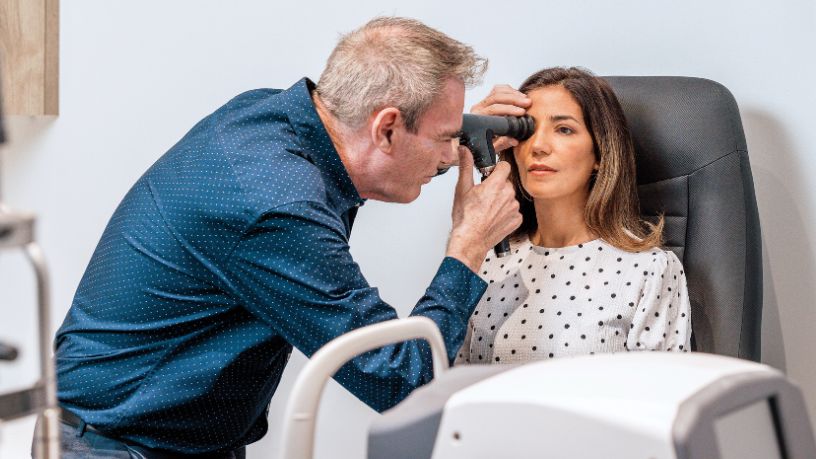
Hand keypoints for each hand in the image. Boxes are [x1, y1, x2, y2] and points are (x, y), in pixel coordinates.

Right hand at [447, 145, 521, 271]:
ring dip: (501, 201)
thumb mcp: (462, 189)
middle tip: (484, 197)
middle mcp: (508, 195)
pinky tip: (494, 218)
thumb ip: (466, 167)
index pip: (504, 166)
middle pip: (506, 183)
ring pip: (510, 197)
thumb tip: (464, 151)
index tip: (490, 175)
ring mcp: (514, 208)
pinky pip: (514, 211)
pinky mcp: (517, 220)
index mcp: (495, 184)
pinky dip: (506, 213)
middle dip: (497, 187)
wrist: (470, 240)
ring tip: (487, 210)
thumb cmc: (465, 218)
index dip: (496, 169)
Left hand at [470, 84, 531, 151]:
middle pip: (496, 98)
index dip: (509, 109)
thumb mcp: (493, 147)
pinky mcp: (487, 98)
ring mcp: (482, 103)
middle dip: (514, 99)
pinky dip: (510, 90)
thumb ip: (503, 143)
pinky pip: (498, 89)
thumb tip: (514, 140)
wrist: (479, 140)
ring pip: (497, 91)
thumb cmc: (485, 143)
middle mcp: (478, 109)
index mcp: (478, 120)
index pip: (493, 110)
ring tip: (526, 100)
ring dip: (514, 94)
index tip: (522, 112)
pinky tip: (520, 95)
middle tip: (527, 103)